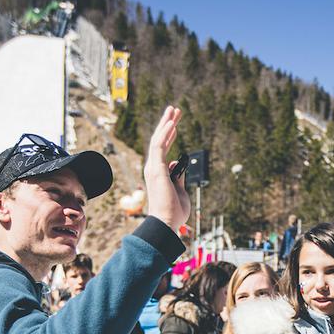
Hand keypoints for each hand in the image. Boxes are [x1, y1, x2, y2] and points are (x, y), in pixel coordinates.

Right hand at [144, 106, 190, 232]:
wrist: (166, 223)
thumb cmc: (173, 212)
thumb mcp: (181, 190)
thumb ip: (178, 176)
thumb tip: (178, 163)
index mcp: (158, 172)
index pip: (163, 148)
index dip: (170, 134)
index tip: (176, 123)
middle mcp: (153, 167)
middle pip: (159, 140)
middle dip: (167, 123)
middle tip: (175, 110)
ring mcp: (153, 167)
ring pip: (158, 140)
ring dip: (166, 123)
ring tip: (174, 110)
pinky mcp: (156, 169)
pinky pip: (159, 147)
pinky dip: (165, 134)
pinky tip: (172, 123)